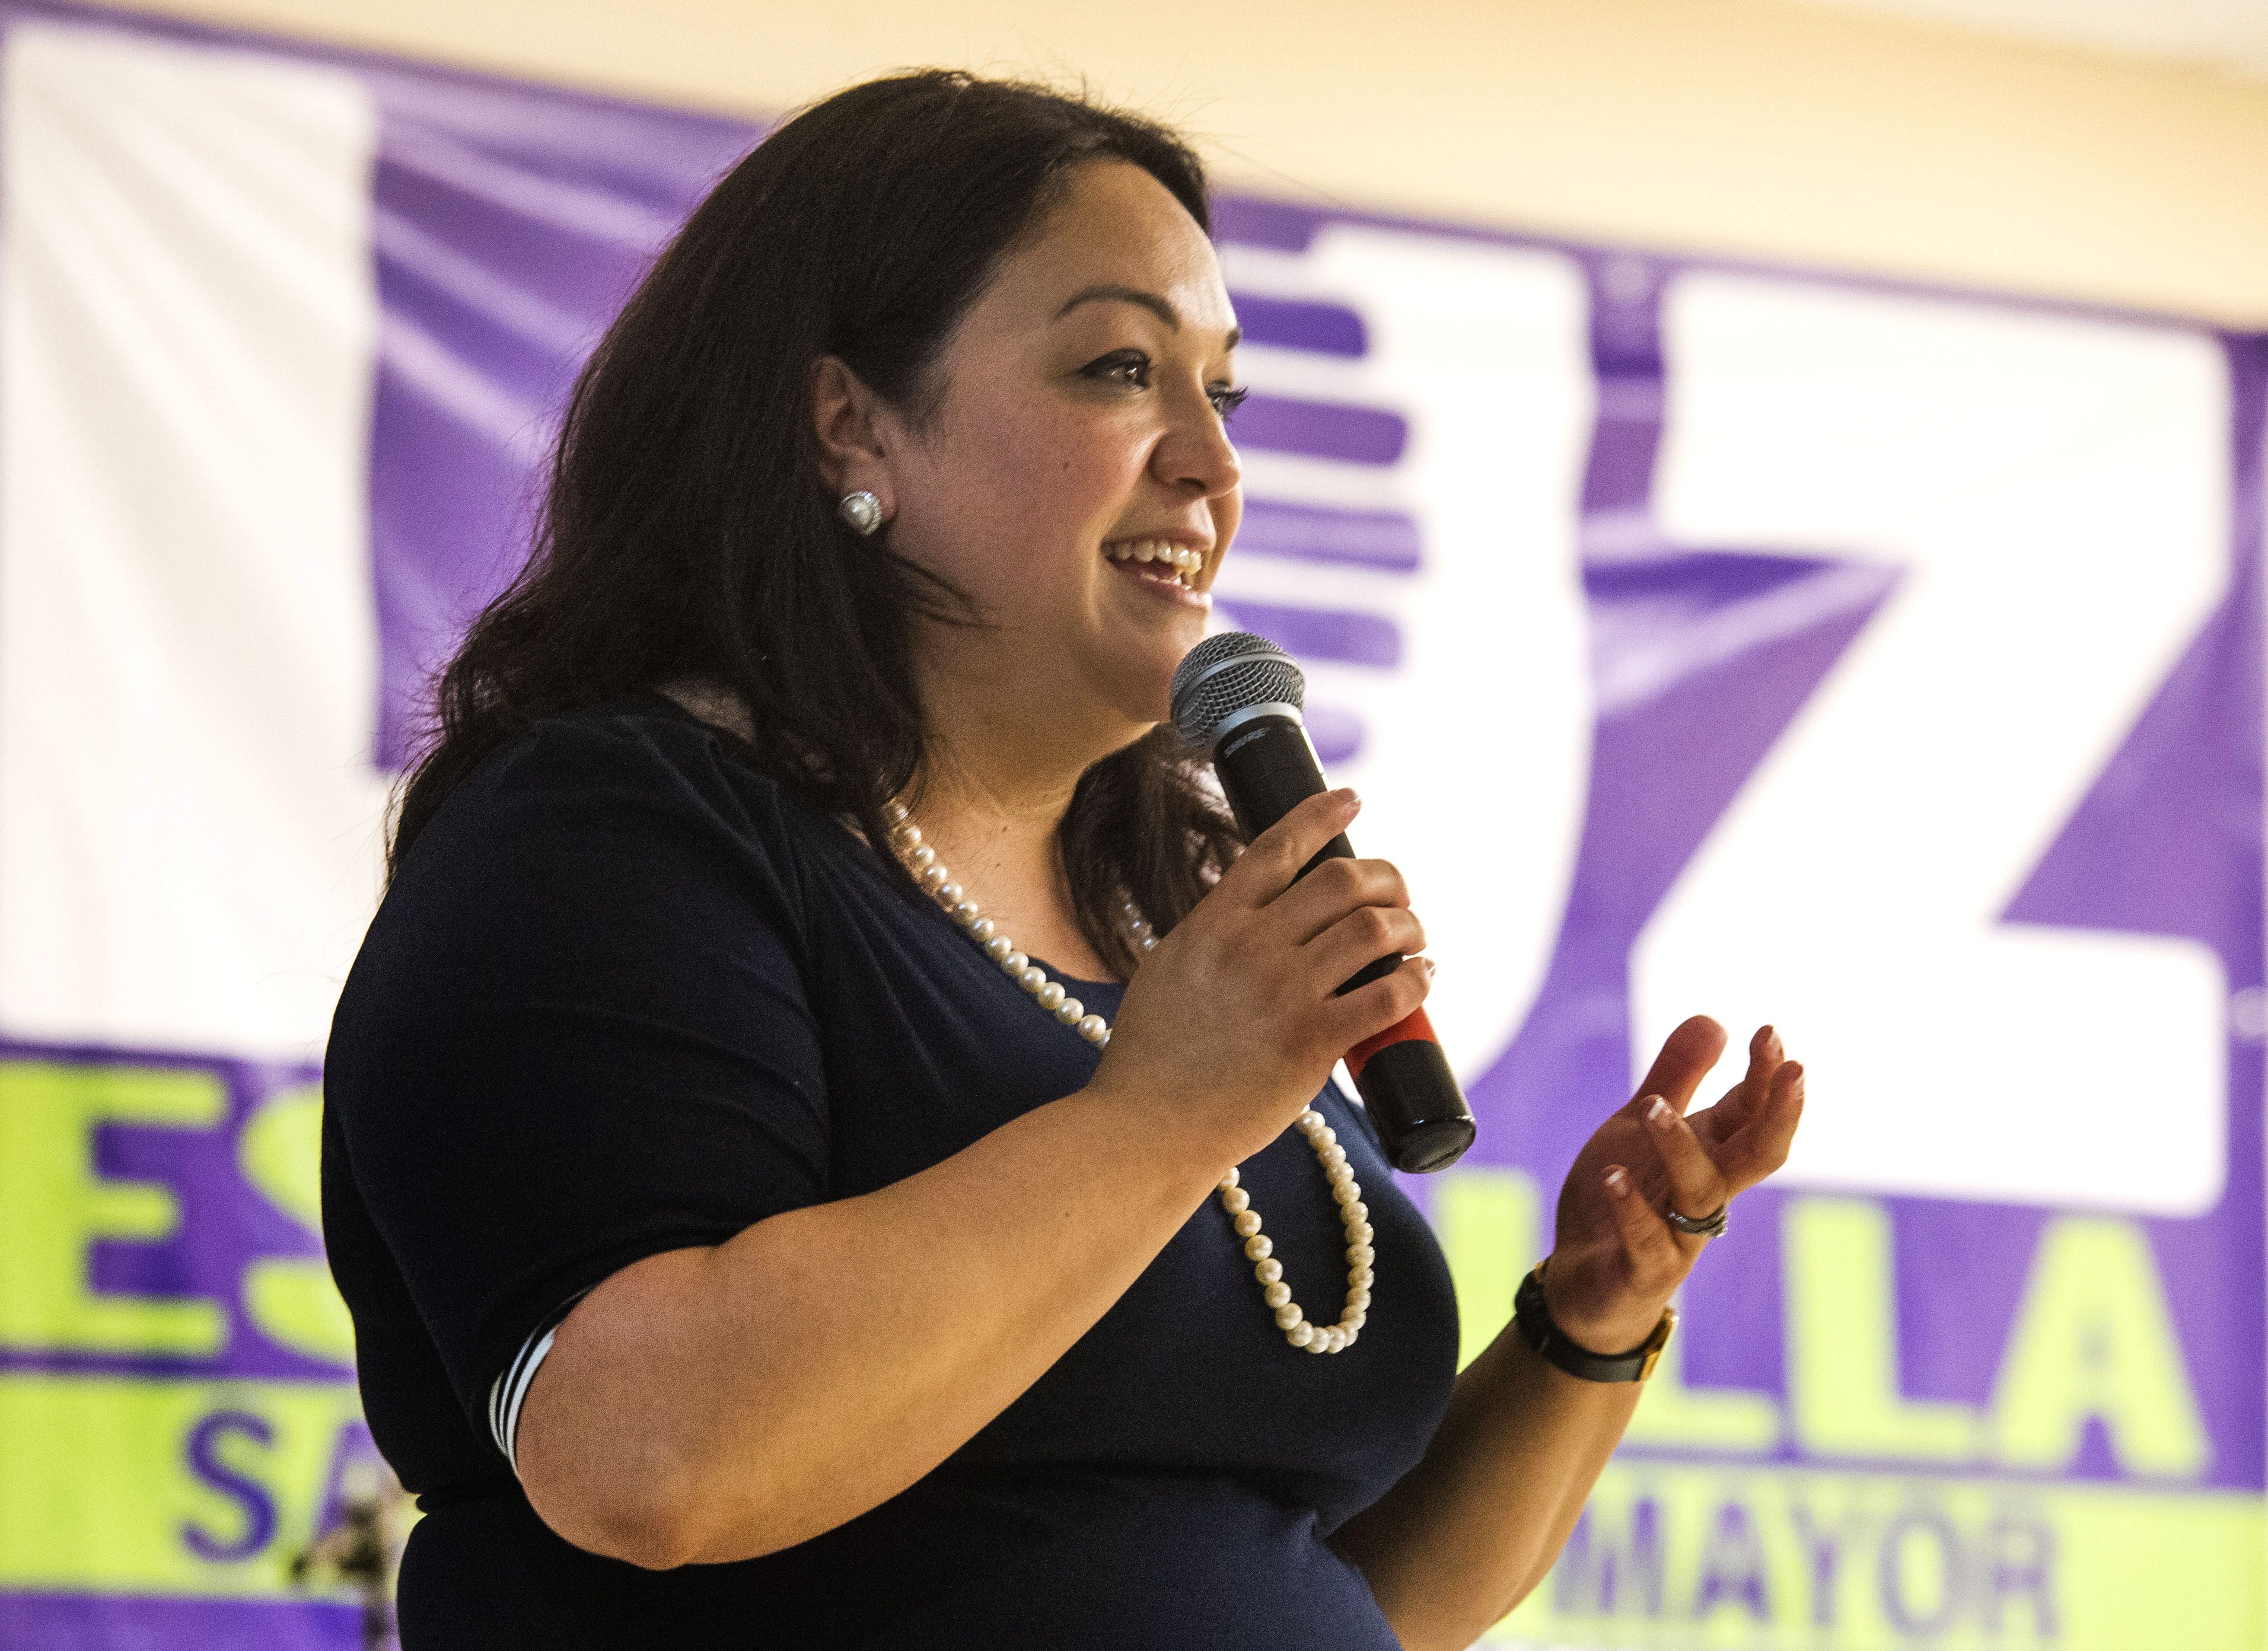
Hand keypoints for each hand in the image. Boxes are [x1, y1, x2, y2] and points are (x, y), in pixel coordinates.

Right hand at [1093, 788, 1433, 1168]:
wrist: (1146, 1128)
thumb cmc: (1152, 1059)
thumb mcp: (1169, 972)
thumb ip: (1212, 938)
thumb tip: (1255, 916)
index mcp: (1212, 923)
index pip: (1277, 846)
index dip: (1322, 813)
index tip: (1352, 798)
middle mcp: (1250, 947)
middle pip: (1342, 879)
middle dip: (1386, 877)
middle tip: (1399, 894)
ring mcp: (1282, 993)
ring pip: (1373, 929)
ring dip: (1408, 925)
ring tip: (1414, 937)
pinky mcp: (1312, 1044)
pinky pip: (1386, 996)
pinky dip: (1416, 979)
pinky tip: (1422, 977)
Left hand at [1540, 1018, 1804, 1354]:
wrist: (1585, 1286)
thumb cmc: (1622, 1199)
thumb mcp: (1637, 1128)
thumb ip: (1676, 1077)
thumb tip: (1715, 1019)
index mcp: (1709, 1155)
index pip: (1753, 1112)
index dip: (1768, 1076)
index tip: (1771, 1033)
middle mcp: (1706, 1193)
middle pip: (1759, 1154)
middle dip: (1779, 1112)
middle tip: (1791, 1066)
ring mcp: (1680, 1234)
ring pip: (1703, 1192)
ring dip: (1682, 1147)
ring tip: (1654, 1106)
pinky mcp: (1644, 1270)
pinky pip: (1647, 1241)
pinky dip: (1632, 1209)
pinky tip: (1613, 1177)